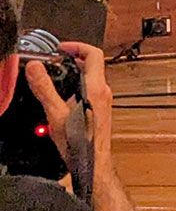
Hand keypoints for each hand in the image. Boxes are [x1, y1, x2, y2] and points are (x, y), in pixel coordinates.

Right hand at [25, 41, 112, 170]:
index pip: (93, 54)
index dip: (77, 46)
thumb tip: (36, 68)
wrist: (93, 164)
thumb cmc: (80, 143)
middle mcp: (104, 92)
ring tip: (58, 74)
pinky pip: (91, 89)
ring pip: (92, 77)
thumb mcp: (56, 114)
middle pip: (93, 64)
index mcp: (96, 88)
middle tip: (58, 59)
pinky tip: (64, 94)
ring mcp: (104, 101)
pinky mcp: (100, 110)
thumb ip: (45, 89)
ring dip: (76, 71)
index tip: (62, 48)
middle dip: (74, 57)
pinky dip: (78, 84)